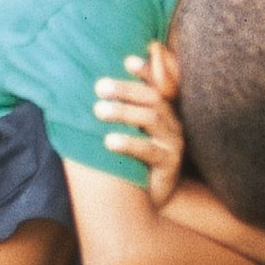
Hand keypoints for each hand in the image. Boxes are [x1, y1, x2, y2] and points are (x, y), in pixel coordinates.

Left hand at [94, 42, 182, 206]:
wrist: (147, 204)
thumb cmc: (132, 165)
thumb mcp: (126, 136)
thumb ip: (116, 114)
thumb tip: (90, 93)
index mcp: (162, 113)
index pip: (156, 86)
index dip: (146, 71)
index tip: (127, 61)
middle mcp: (171, 125)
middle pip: (152, 98)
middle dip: (125, 90)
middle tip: (100, 88)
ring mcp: (173, 144)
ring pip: (151, 119)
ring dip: (123, 112)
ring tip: (99, 110)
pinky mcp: (169, 165)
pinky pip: (150, 150)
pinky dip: (129, 143)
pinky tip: (109, 141)